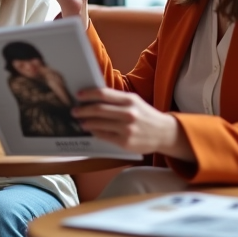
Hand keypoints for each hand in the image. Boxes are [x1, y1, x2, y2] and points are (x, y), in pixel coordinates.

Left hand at [72, 88, 193, 159]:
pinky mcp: (124, 141)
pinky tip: (91, 130)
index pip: (103, 94)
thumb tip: (93, 97)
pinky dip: (95, 132)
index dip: (88, 94)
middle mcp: (128, 113)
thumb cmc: (145, 115)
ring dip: (86, 122)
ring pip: (99, 124)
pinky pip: (104, 136)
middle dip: (83, 110)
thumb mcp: (134, 102)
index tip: (78, 95)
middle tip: (74, 110)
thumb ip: (116, 99)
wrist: (163, 133)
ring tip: (80, 121)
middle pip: (98, 109)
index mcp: (129, 100)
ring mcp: (126, 128)